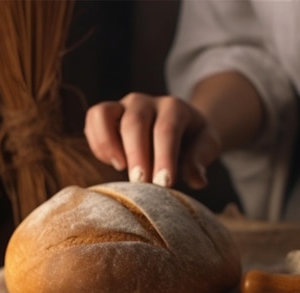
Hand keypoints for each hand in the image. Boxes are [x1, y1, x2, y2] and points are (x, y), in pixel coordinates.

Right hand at [84, 92, 220, 188]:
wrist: (181, 128)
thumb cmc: (193, 141)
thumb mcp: (206, 147)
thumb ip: (199, 160)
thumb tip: (198, 180)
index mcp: (174, 108)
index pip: (166, 130)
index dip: (164, 157)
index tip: (164, 183)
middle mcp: (146, 102)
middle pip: (135, 123)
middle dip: (137, 154)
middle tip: (140, 183)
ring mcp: (124, 106)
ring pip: (105, 113)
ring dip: (108, 142)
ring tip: (120, 167)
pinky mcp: (107, 114)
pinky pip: (93, 120)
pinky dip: (97, 142)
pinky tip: (113, 163)